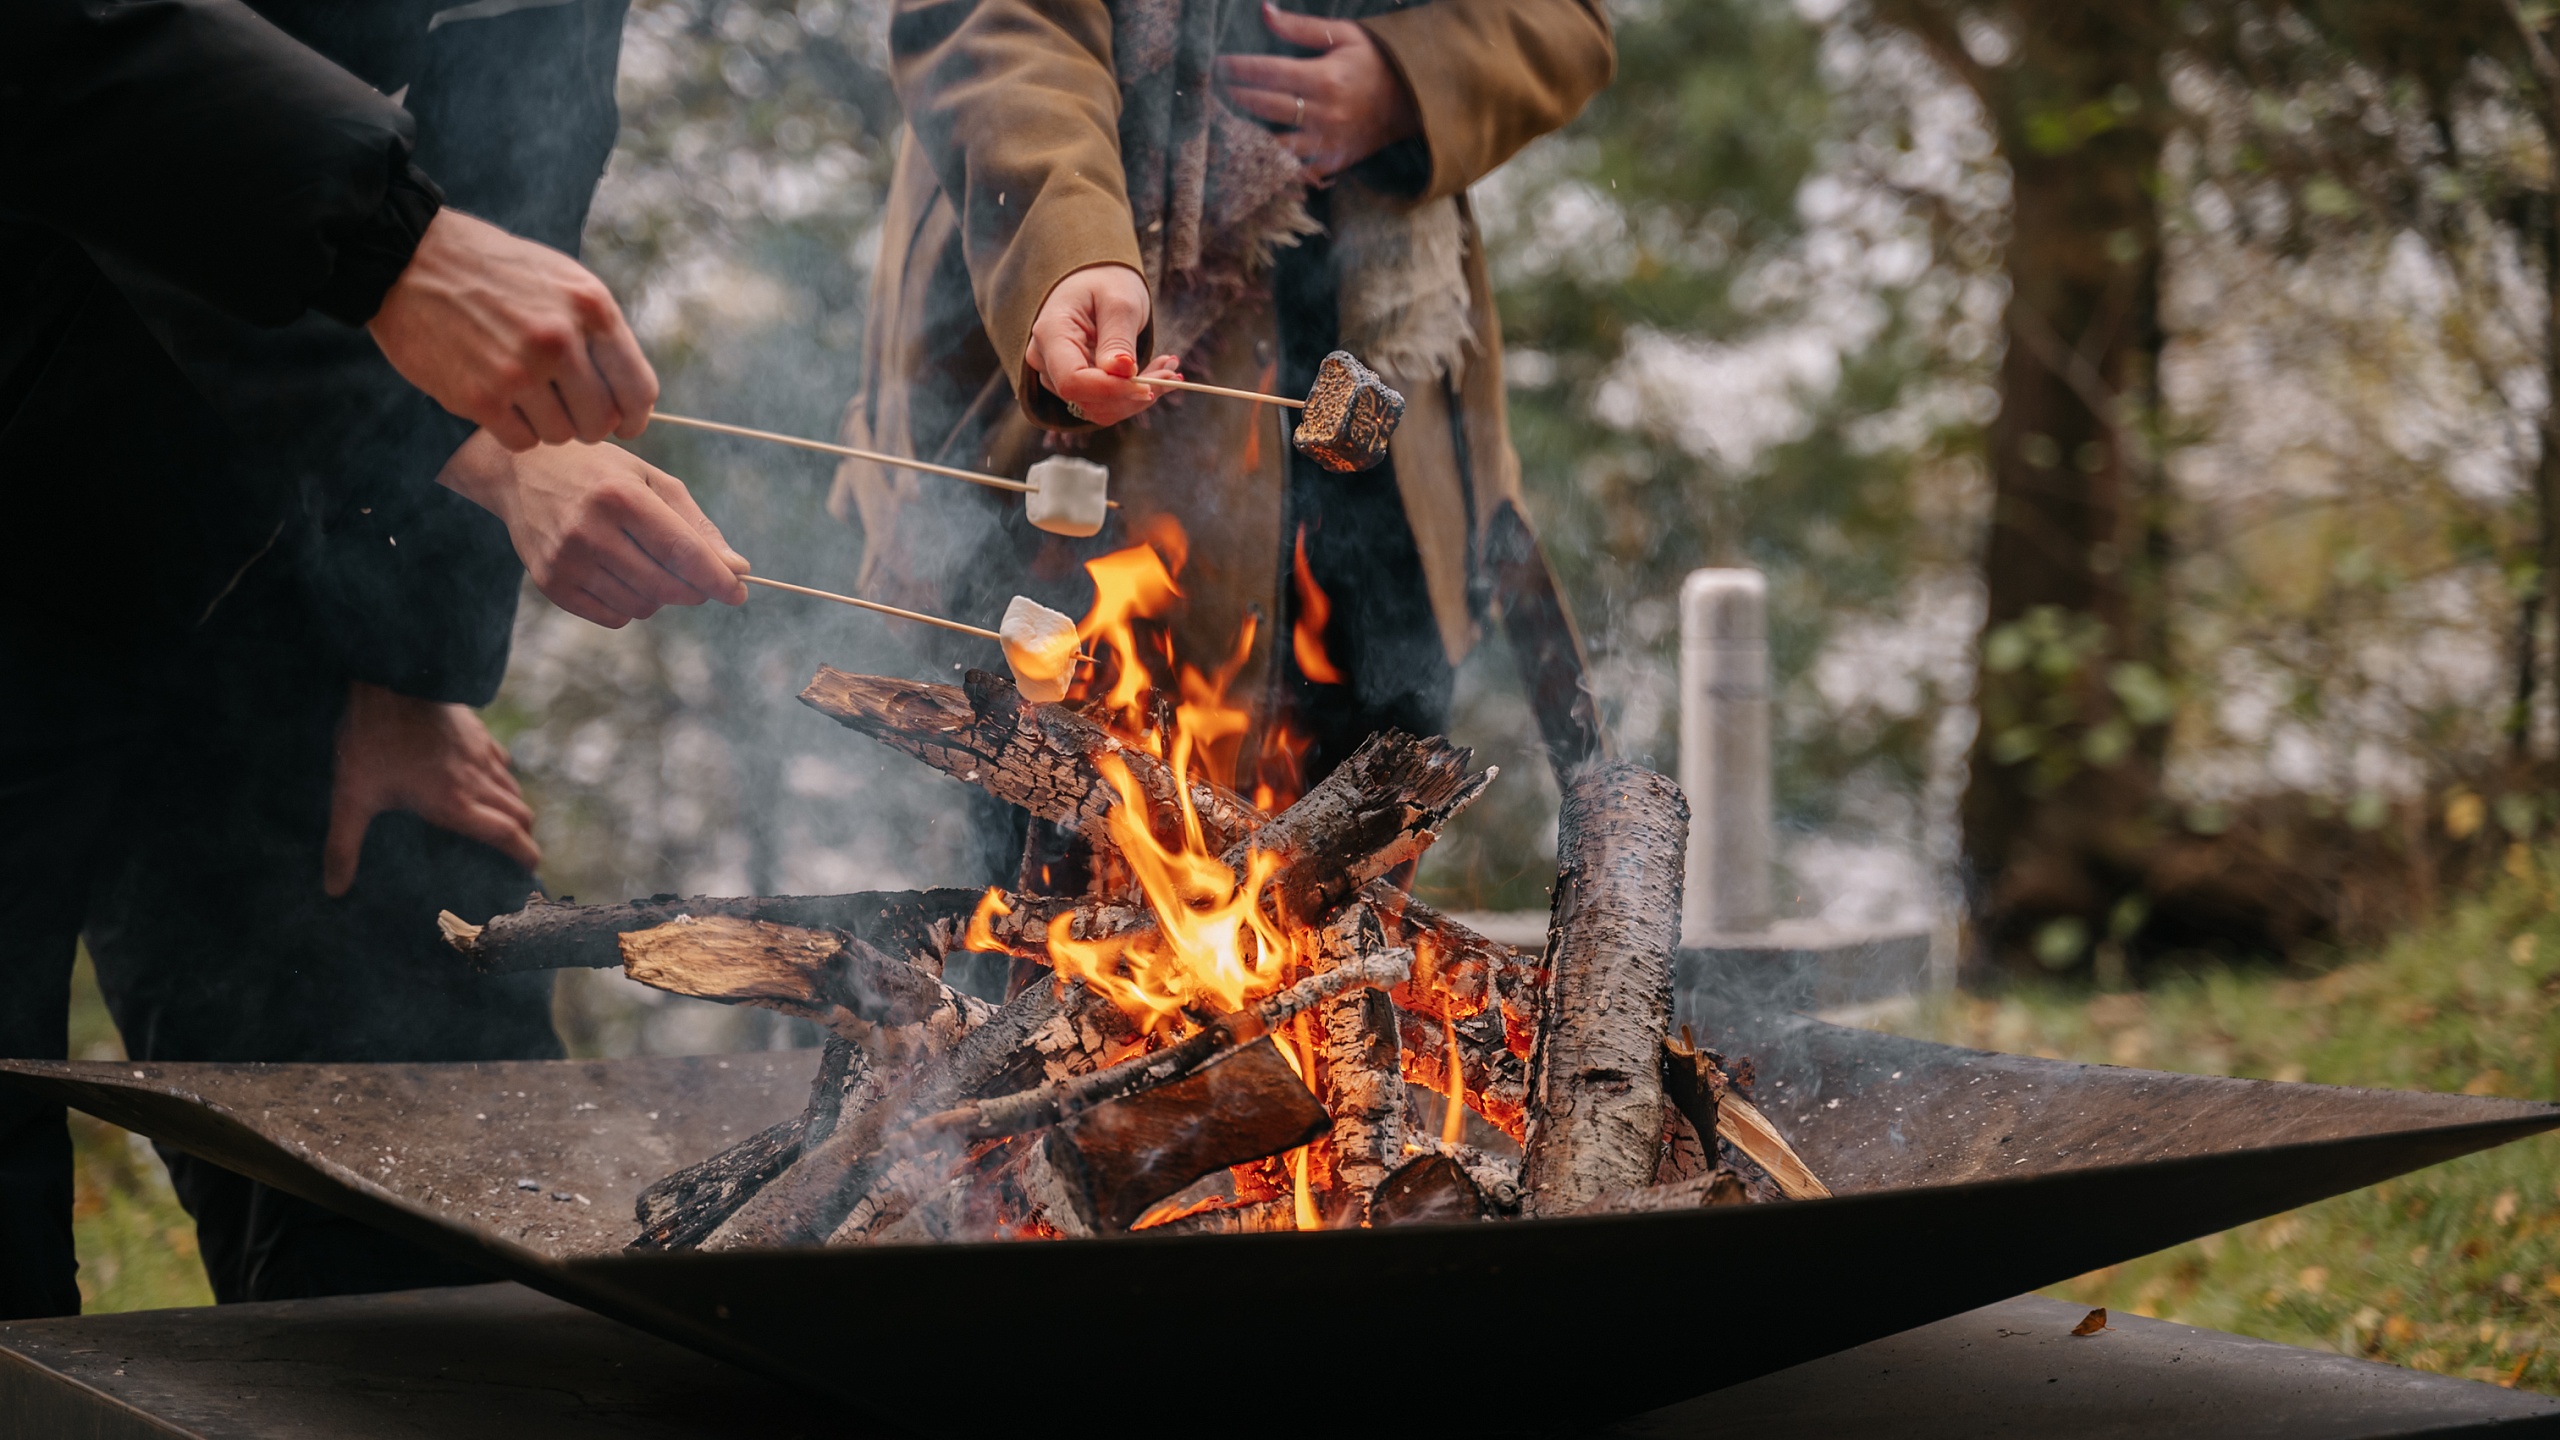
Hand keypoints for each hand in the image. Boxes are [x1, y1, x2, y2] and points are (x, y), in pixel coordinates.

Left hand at [324, 682, 540, 895]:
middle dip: (526, 837)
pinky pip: (502, 763)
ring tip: (506, 823)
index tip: (531, 870)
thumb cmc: (372, 740)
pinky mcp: (477, 734)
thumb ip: (344, 845)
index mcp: (454, 804)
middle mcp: (477, 782)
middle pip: (520, 815)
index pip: (506, 835)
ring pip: (514, 789)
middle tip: (520, 852)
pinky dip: (504, 780)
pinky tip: (489, 780)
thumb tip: (334, 889)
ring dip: (516, 810)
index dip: (525, 855)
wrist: (391, 682)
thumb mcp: (351, 795)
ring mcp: (481, 755)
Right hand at [369, 210, 659, 450]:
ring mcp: (518, 371)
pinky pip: (521, 441)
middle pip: (601, 422)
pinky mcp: (478, 397)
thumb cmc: (492, 270)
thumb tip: (630, 396)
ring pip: (561, 436)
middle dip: (588, 423)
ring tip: (523, 393)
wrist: (406, 257)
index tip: (625, 422)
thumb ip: (599, 331)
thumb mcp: (562, 280)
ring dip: (547, 424)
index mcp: (590, 307)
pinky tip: (499, 400)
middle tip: (565, 408)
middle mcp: (559, 340)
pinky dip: (514, 430)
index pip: (639, 389)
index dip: (635, 416)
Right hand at [437, 431, 750, 628]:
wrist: (519, 472)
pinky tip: (621, 574)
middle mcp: (589, 530)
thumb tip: (736, 569)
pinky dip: (630, 604)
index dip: (717, 578)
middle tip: (700, 577)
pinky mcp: (550, 583)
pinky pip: (614, 616)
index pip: (681, 552)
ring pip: (642, 606)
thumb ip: (695, 524)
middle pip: (666, 586)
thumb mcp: (650, 479)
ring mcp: (566, 561)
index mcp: (620, 496)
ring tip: (647, 562)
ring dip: (660, 595)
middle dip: (694, 589)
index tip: (739, 592)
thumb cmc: (599, 472)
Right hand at [1024, 263, 1180, 426]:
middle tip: (1173, 372)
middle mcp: (1046, 360)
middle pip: (1087, 400)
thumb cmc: (1106, 282)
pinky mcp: (1076, 385)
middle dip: (1133, 393)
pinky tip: (1155, 373)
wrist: (1097, 281)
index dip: (1111, 390)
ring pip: (1100, 409)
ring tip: (1168, 368)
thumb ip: (1118, 339)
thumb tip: (1122, 373)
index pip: (1072, 381)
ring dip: (1138, 396)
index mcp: (1051, 333)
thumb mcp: (1119, 302)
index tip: (1149, 385)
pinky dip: (1134, 394)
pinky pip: (1106, 403)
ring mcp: (1057, 376)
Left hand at [1215, 2, 1419, 178]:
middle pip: (1265, 107)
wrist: (1411, 101)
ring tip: (1222, 124)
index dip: (1239, 69)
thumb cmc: (1374, 62)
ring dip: (1245, 134)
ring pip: (1274, 144)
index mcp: (1325, 78)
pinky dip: (1272, 164)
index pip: (1269, 72)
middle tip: (1212, 91)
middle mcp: (1324, 113)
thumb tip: (1265, 11)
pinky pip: (1295, 169)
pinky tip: (1251, 155)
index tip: (1216, 65)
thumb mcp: (1344, 35)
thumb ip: (1301, 27)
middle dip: (1234, 97)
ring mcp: (1328, 142)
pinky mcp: (1332, 162)